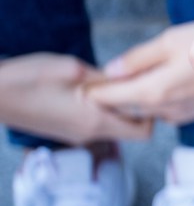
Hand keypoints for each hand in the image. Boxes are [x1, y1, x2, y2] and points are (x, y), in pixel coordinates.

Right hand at [0, 53, 151, 144]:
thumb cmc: (27, 79)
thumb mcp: (74, 70)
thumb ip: (107, 79)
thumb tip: (132, 80)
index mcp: (95, 122)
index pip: (144, 131)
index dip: (152, 111)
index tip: (150, 90)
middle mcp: (89, 135)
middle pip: (130, 129)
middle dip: (137, 108)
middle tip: (132, 82)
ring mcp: (76, 135)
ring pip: (112, 125)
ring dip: (115, 106)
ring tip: (107, 82)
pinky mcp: (65, 130)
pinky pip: (94, 123)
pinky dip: (99, 109)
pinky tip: (87, 89)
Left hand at [87, 22, 193, 123]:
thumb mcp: (168, 41)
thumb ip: (136, 60)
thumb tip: (109, 72)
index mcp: (152, 92)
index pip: (107, 98)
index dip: (92, 90)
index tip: (86, 81)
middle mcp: (165, 110)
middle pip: (126, 108)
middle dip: (115, 95)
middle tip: (109, 77)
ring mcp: (183, 115)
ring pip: (148, 111)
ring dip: (140, 98)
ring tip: (142, 77)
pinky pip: (169, 111)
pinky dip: (162, 100)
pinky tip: (171, 82)